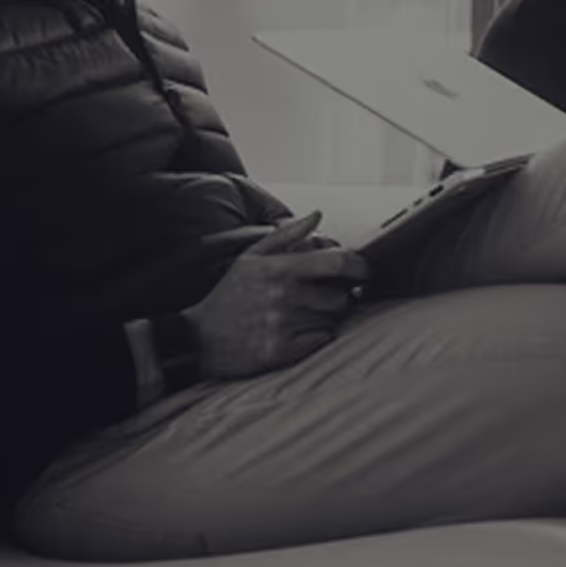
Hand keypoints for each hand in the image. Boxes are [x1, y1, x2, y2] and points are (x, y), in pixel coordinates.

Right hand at [180, 212, 371, 379]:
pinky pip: (322, 339)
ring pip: (333, 319)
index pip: (337, 262)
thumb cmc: (230, 295)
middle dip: (341, 296)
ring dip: (328, 316)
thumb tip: (317, 215)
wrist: (200, 339)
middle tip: (327, 297)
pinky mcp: (282, 352)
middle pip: (341, 296)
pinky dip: (319, 335)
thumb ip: (287, 235)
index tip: (365, 271)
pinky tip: (300, 332)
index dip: (360, 266)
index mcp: (278, 269)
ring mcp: (283, 326)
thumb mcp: (251, 258)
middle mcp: (283, 296)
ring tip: (306, 314)